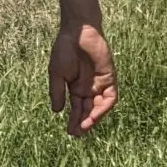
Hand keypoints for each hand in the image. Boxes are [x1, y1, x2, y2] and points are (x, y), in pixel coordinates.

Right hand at [49, 21, 115, 136]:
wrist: (78, 32)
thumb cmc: (64, 50)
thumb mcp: (56, 73)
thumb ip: (57, 92)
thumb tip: (56, 111)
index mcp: (75, 87)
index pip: (76, 108)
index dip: (74, 120)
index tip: (70, 132)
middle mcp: (88, 88)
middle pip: (88, 110)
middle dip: (83, 122)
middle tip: (77, 134)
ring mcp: (100, 84)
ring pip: (100, 106)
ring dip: (94, 118)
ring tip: (86, 126)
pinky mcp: (110, 78)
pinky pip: (110, 97)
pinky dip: (104, 107)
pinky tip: (95, 114)